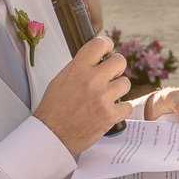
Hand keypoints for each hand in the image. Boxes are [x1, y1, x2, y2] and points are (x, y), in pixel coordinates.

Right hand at [34, 37, 132, 154]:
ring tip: (107, 96)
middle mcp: (91, 80)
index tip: (108, 51)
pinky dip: (121, 110)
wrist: (52, 134)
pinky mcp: (110, 115)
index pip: (99, 44)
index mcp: (77, 69)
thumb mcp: (61, 79)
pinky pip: (127, 106)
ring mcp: (102, 98)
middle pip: (120, 61)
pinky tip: (110, 111)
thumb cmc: (54, 108)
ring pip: (126, 83)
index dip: (107, 46)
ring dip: (118, 89)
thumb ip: (80, 68)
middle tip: (110, 76)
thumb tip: (97, 60)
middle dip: (117, 68)